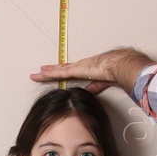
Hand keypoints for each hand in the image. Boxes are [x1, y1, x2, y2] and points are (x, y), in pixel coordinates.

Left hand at [32, 47, 153, 93]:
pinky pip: (60, 72)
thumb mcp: (102, 81)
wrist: (119, 65)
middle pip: (62, 68)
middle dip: (51, 70)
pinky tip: (43, 74)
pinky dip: (51, 74)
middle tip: (41, 70)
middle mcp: (80, 66)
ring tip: (37, 73)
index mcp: (86, 68)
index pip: (71, 70)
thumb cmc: (115, 70)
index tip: (54, 71)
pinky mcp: (77, 70)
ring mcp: (77, 67)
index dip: (62, 70)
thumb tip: (88, 90)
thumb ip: (94, 86)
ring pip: (58, 70)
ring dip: (47, 72)